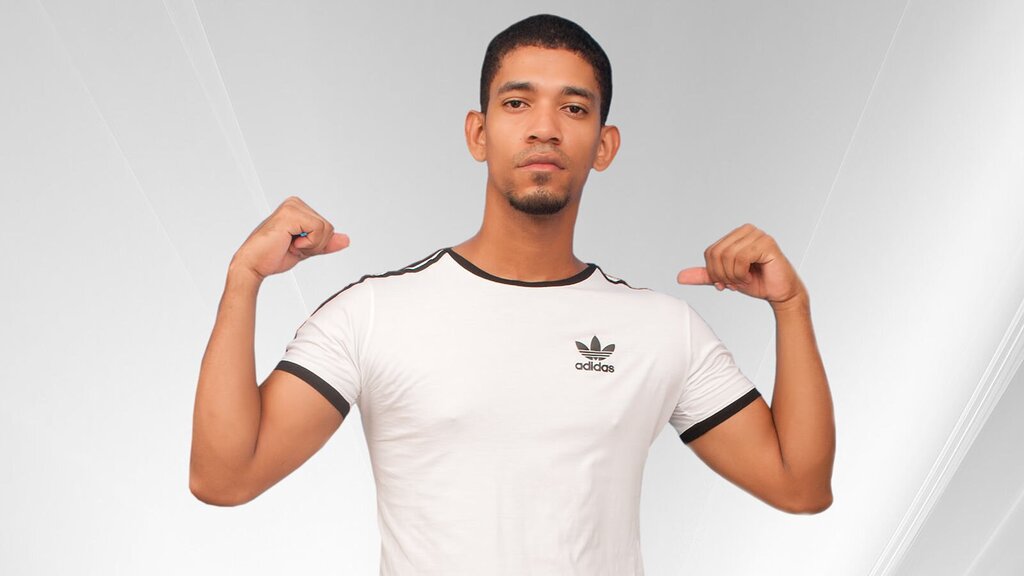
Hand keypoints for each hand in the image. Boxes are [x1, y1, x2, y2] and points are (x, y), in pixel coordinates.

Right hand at [230, 196, 349, 280]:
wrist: (253, 265)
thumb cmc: (273, 256)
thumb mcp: (307, 250)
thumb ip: (325, 243)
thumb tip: (346, 240)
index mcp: (298, 208)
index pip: (328, 227)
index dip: (317, 244)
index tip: (295, 245)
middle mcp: (295, 203)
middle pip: (329, 227)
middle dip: (315, 244)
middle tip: (291, 246)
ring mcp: (292, 206)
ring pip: (326, 229)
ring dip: (310, 245)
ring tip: (289, 244)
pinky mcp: (290, 213)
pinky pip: (318, 230)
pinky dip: (307, 243)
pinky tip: (289, 242)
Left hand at [676, 223, 807, 309]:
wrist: (779, 293)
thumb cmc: (756, 282)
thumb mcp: (725, 278)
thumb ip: (705, 275)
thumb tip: (680, 277)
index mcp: (735, 234)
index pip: (710, 252)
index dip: (714, 272)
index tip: (726, 282)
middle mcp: (746, 230)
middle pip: (716, 253)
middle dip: (723, 274)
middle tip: (735, 283)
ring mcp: (758, 235)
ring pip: (727, 256)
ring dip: (733, 275)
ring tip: (744, 279)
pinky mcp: (767, 244)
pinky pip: (741, 258)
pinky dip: (742, 273)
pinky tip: (751, 276)